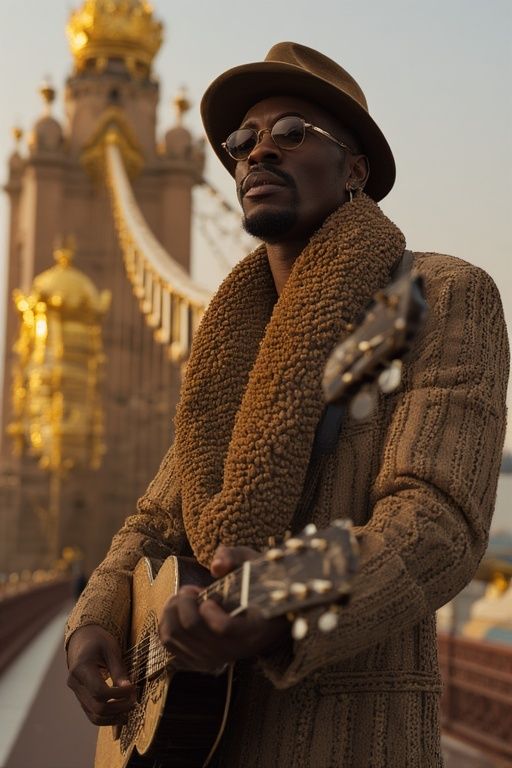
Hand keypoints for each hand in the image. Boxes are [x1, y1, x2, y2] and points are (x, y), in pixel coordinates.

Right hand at [67, 625, 136, 724]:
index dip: (119, 694)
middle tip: (134, 700)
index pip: (100, 691)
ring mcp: (76, 693)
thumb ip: (118, 670)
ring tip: (130, 709)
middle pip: (97, 707)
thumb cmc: (99, 641)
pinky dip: (108, 718)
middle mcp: (75, 683)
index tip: (133, 688)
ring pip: (94, 716)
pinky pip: (93, 714)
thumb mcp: (111, 650)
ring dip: (114, 717)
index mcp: (81, 668)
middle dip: (119, 707)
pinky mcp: (81, 698)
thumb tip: (129, 689)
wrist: (83, 640)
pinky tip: (122, 714)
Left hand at [159, 545, 289, 673]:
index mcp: (254, 627)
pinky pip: (167, 644)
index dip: (209, 607)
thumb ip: (235, 558)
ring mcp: (214, 659)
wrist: (261, 615)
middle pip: (191, 626)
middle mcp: (233, 650)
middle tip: (191, 590)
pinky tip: (178, 612)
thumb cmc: (255, 585)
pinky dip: (166, 623)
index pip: (224, 627)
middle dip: (184, 600)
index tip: (209, 595)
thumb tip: (216, 565)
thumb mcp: (251, 564)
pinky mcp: (197, 661)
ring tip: (184, 600)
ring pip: (173, 636)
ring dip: (172, 610)